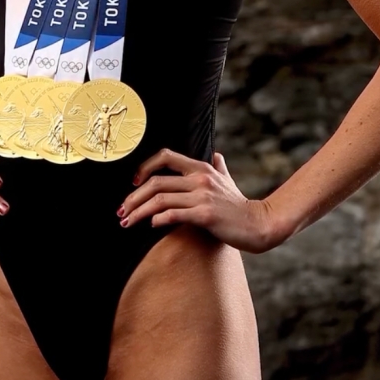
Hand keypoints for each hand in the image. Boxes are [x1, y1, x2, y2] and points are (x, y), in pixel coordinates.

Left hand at [117, 148, 278, 253]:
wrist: (258, 224)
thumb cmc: (239, 205)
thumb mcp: (228, 180)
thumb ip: (219, 167)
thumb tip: (216, 154)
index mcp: (200, 167)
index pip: (165, 156)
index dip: (144, 167)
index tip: (133, 182)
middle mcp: (199, 178)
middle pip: (155, 181)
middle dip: (133, 197)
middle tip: (121, 210)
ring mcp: (202, 195)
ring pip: (160, 199)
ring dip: (139, 211)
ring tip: (127, 221)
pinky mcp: (205, 214)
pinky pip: (173, 214)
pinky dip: (158, 219)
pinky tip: (151, 225)